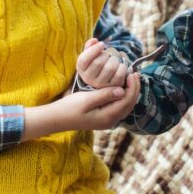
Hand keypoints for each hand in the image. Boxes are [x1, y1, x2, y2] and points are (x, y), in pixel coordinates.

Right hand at [22, 72, 139, 140]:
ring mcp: (107, 120)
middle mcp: (110, 120)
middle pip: (129, 104)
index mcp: (107, 116)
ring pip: (125, 106)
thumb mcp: (86, 99)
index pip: (127, 101)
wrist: (57, 118)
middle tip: (135, 73)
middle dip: (134, 89)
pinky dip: (123, 96)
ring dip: (130, 92)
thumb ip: (104, 95)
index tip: (132, 73)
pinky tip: (121, 87)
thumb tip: (121, 90)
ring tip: (130, 78)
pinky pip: (118, 106)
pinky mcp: (103, 117)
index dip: (132, 87)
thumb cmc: (70, 108)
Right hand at [76, 38, 128, 87]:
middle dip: (106, 54)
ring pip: (110, 68)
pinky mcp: (112, 87)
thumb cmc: (96, 62)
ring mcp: (100, 85)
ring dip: (114, 60)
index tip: (102, 44)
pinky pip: (119, 75)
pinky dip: (122, 67)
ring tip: (114, 59)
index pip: (84, 59)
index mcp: (81, 69)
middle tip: (108, 54)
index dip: (94, 49)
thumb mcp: (89, 54)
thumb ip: (90, 46)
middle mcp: (88, 78)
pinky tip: (120, 65)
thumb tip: (95, 41)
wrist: (103, 77)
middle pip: (98, 63)